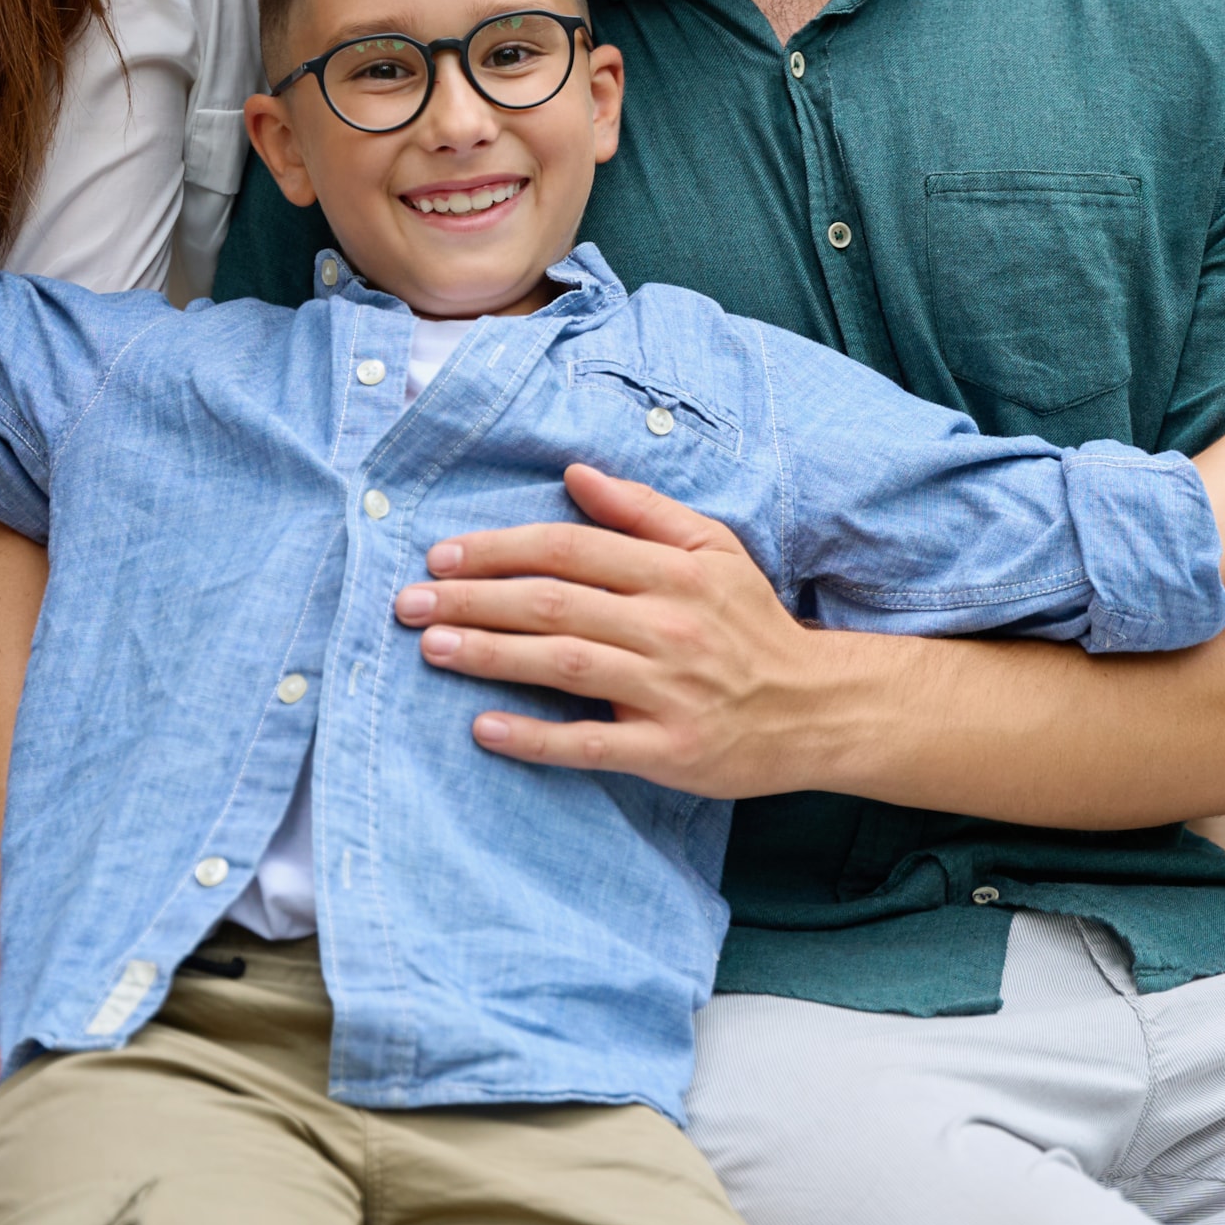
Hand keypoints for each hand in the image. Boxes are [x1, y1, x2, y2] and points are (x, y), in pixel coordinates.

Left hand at [394, 462, 843, 795]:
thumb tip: (574, 473)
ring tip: (432, 647)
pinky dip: (534, 737)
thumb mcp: (715, 549)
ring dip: (490, 654)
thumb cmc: (751, 624)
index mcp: (677, 572)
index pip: (571, 549)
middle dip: (474, 599)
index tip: (442, 555)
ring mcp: (668, 691)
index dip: (500, 548)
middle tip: (409, 602)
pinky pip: (590, 743)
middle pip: (554, 604)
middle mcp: (669, 626)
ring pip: (563, 664)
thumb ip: (643, 511)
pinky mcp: (668, 750)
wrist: (815, 707)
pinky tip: (484, 728)